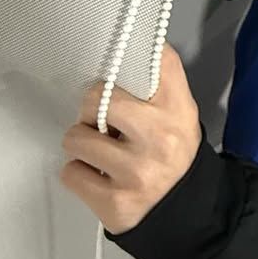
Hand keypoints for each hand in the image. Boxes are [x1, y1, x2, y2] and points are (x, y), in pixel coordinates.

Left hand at [60, 44, 202, 233]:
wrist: (188, 212)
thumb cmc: (172, 152)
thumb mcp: (179, 112)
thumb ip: (156, 81)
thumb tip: (120, 46)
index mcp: (176, 108)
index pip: (151, 59)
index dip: (124, 58)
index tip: (115, 68)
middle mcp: (158, 137)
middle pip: (95, 98)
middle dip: (90, 112)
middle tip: (103, 124)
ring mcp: (136, 172)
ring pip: (75, 138)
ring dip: (81, 146)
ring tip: (101, 155)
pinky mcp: (114, 202)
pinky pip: (70, 173)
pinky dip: (79, 175)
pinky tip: (98, 178)